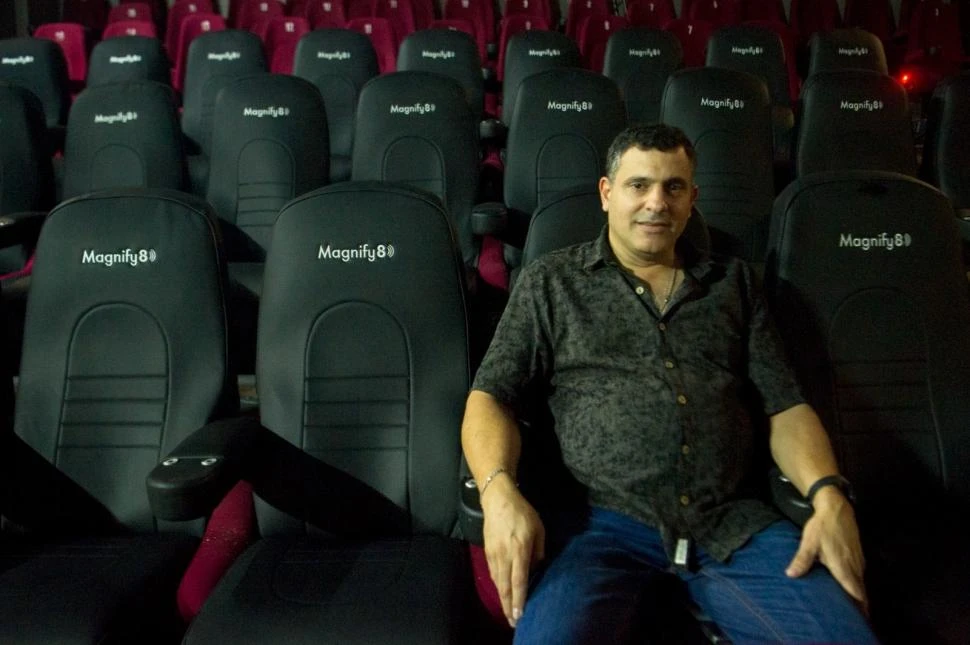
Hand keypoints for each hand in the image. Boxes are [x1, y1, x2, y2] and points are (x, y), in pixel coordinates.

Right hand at [481, 474, 544, 627]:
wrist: (498, 499)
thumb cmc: (522, 513)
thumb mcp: (539, 529)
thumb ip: (538, 551)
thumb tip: (535, 569)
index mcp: (519, 549)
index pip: (519, 580)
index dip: (520, 599)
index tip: (520, 615)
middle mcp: (504, 555)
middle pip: (505, 586)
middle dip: (509, 606)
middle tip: (513, 622)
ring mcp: (493, 554)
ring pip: (498, 582)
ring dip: (503, 599)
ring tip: (508, 613)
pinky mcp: (487, 552)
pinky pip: (493, 574)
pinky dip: (498, 586)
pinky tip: (503, 593)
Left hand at [785, 487, 867, 615]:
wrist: (836, 508)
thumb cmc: (821, 527)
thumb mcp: (809, 543)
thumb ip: (802, 560)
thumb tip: (791, 575)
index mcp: (842, 566)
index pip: (854, 591)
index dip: (858, 606)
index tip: (858, 618)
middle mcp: (854, 565)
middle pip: (861, 590)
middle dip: (860, 605)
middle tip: (855, 618)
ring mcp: (858, 560)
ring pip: (862, 582)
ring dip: (859, 595)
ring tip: (854, 608)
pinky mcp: (858, 554)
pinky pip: (861, 574)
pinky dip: (858, 584)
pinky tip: (852, 588)